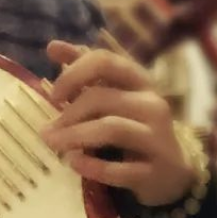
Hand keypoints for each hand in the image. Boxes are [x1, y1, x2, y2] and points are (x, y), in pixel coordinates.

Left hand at [38, 40, 195, 206]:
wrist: (169, 171)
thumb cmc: (131, 124)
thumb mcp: (111, 94)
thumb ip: (84, 70)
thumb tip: (53, 46)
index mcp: (139, 80)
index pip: (104, 61)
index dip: (73, 74)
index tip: (53, 95)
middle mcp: (152, 103)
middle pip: (101, 97)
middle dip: (68, 114)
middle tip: (47, 131)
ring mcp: (158, 137)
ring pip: (111, 128)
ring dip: (74, 136)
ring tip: (53, 145)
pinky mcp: (157, 170)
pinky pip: (121, 169)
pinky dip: (92, 166)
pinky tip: (73, 163)